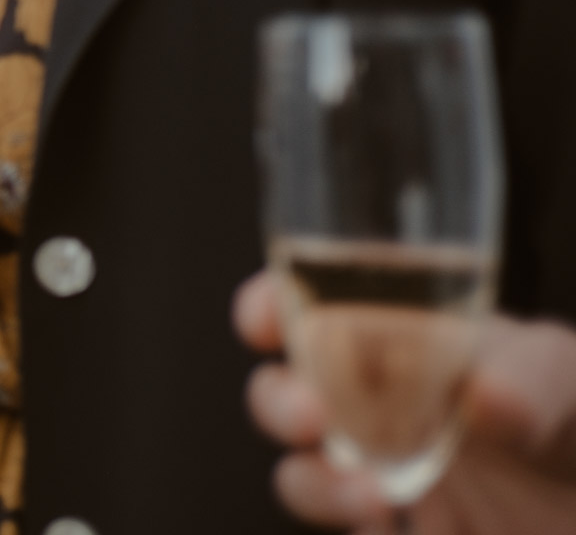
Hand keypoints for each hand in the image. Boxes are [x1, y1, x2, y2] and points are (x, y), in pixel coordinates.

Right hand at [235, 270, 575, 532]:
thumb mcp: (569, 378)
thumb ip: (531, 379)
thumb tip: (481, 396)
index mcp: (407, 335)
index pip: (315, 302)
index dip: (275, 302)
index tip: (269, 319)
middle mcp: (380, 398)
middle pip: (286, 384)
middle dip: (279, 399)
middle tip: (313, 419)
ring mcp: (384, 467)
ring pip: (301, 467)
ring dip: (312, 481)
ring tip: (370, 499)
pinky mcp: (394, 526)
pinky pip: (342, 524)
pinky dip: (349, 524)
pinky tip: (391, 528)